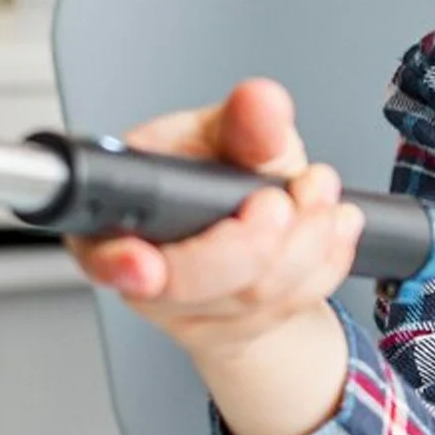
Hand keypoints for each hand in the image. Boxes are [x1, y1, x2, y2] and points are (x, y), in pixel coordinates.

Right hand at [66, 79, 363, 434]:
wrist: (248, 234)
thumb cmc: (217, 176)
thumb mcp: (229, 134)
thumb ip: (244, 125)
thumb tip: (262, 102)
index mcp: (115, 219)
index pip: (102, 252)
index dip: (121, 262)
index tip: (143, 263)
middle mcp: (145, 276)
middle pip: (192, 282)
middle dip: (253, 240)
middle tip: (282, 198)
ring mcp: (193, 314)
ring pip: (254, 297)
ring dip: (306, 241)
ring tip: (318, 193)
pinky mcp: (241, 332)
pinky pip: (295, 306)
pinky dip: (327, 260)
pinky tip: (332, 227)